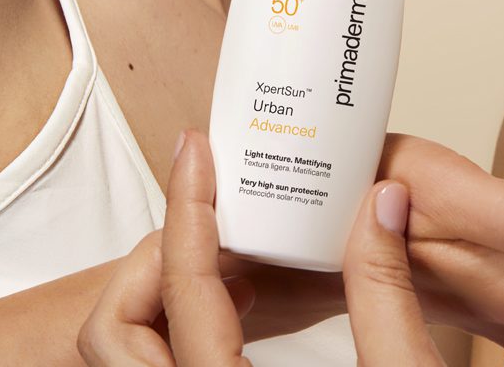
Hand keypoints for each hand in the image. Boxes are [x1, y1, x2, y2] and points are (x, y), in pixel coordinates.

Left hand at [79, 131, 441, 365]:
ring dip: (160, 290)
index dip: (189, 209)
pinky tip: (239, 299)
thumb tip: (381, 203)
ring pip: (124, 358)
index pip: (186, 293)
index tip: (199, 156)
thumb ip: (388, 287)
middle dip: (155, 254)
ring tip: (229, 252)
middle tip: (207, 204)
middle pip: (115, 336)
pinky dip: (176, 321)